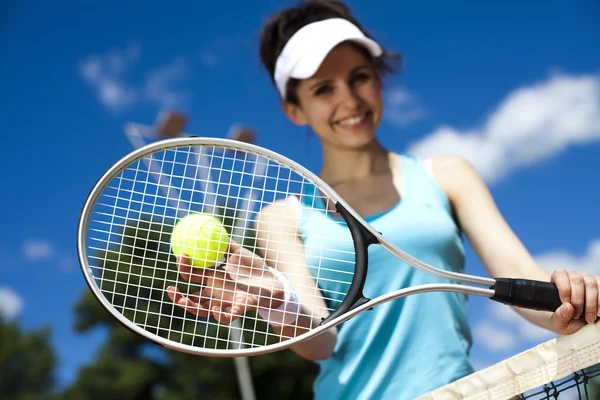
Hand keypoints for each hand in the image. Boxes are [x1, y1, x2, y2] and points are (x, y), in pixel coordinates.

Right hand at [166, 240, 284, 323]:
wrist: (273, 280)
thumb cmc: (254, 267)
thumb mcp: (239, 252)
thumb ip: (226, 243)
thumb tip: (213, 229)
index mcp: (214, 278)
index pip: (192, 275)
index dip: (184, 267)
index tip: (181, 256)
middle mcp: (216, 292)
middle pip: (192, 299)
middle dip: (178, 297)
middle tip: (170, 289)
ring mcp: (226, 301)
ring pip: (204, 310)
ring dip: (192, 307)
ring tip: (184, 301)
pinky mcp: (239, 308)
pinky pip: (227, 316)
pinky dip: (219, 315)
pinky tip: (215, 308)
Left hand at [550, 268, 599, 334]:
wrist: (577, 322)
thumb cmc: (565, 319)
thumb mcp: (558, 323)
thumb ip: (559, 316)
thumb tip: (567, 307)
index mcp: (559, 281)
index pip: (560, 274)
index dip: (563, 287)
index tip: (566, 303)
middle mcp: (574, 277)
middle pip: (577, 280)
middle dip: (578, 300)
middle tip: (577, 315)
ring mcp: (588, 279)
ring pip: (591, 284)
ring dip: (591, 303)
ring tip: (589, 318)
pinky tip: (598, 313)